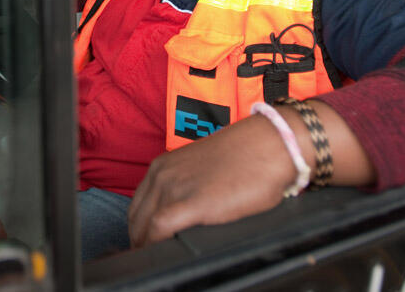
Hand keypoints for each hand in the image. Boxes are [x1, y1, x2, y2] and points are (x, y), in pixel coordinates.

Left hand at [127, 114, 295, 247]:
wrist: (268, 144)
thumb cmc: (245, 157)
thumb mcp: (201, 169)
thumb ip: (185, 188)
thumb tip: (180, 215)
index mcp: (163, 166)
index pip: (137, 205)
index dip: (139, 227)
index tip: (145, 241)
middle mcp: (163, 175)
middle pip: (136, 218)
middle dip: (140, 240)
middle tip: (151, 256)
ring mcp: (175, 187)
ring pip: (143, 226)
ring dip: (147, 246)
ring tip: (158, 259)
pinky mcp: (193, 202)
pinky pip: (160, 228)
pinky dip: (157, 244)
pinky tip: (167, 253)